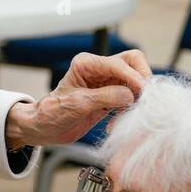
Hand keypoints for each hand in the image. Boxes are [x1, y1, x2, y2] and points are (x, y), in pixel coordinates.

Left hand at [5, 49, 150, 148]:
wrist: (44, 128)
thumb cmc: (52, 114)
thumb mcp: (77, 105)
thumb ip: (104, 97)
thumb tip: (130, 95)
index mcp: (86, 64)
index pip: (118, 63)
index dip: (133, 76)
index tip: (143, 92)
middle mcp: (99, 69)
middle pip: (132, 63)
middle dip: (142, 79)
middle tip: (146, 99)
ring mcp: (107, 82)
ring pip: (134, 81)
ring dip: (137, 97)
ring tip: (131, 114)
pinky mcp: (111, 97)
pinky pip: (130, 99)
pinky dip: (129, 110)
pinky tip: (116, 123)